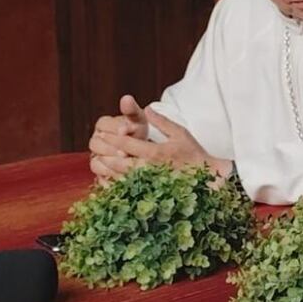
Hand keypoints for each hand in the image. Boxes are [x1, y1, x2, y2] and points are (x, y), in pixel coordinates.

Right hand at [88, 95, 149, 183]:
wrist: (143, 151)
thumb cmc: (139, 132)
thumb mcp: (138, 120)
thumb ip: (131, 111)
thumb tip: (126, 98)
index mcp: (102, 125)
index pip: (102, 125)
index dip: (114, 128)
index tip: (126, 130)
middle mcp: (95, 141)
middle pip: (96, 145)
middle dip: (111, 148)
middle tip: (125, 152)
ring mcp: (95, 158)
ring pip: (95, 163)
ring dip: (109, 166)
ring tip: (124, 168)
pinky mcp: (100, 175)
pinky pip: (100, 179)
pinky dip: (110, 180)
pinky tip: (122, 180)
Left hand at [92, 108, 231, 180]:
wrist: (207, 175)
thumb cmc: (193, 153)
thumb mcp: (180, 133)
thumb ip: (162, 122)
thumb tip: (147, 109)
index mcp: (156, 152)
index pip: (127, 144)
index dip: (113, 138)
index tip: (103, 132)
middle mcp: (150, 168)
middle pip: (119, 162)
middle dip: (106, 153)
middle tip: (96, 146)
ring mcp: (149, 183)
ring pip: (120, 177)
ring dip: (107, 168)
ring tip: (99, 160)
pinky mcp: (150, 192)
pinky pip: (127, 190)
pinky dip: (115, 184)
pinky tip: (108, 178)